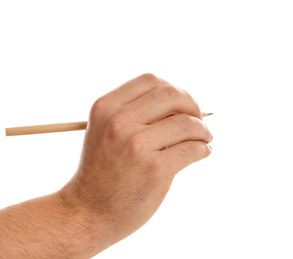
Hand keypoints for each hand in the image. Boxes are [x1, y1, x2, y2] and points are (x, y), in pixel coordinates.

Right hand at [60, 73, 212, 245]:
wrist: (88, 211)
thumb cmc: (101, 171)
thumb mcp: (104, 131)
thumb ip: (133, 112)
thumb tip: (182, 102)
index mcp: (106, 108)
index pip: (151, 81)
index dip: (172, 89)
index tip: (181, 105)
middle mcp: (119, 122)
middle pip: (172, 95)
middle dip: (192, 105)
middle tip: (199, 120)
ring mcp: (136, 145)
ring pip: (187, 123)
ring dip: (203, 130)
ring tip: (204, 139)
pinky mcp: (155, 169)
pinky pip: (192, 149)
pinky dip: (204, 149)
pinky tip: (202, 152)